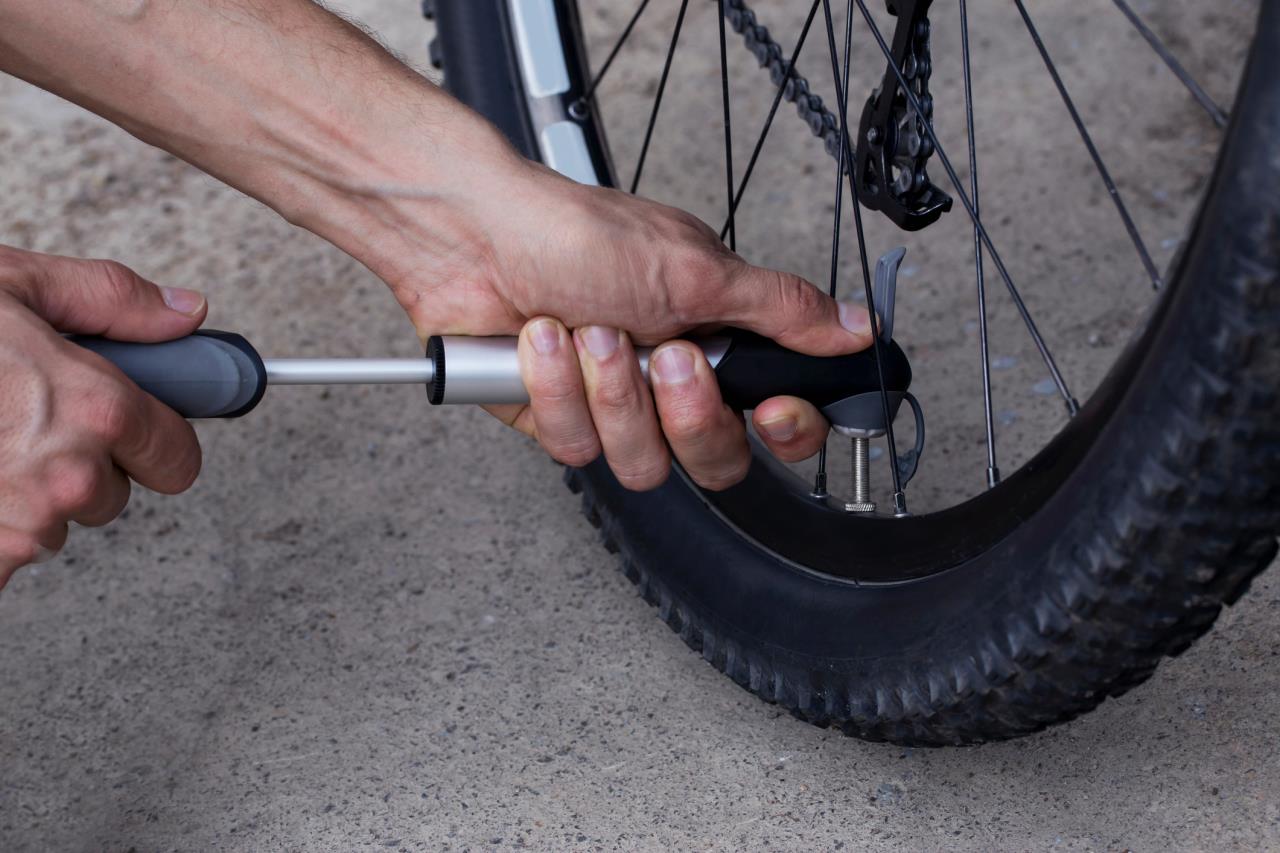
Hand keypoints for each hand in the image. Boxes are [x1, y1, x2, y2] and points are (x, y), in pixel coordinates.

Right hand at [0, 246, 206, 588]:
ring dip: (23, 497)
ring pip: (52, 526)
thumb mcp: (13, 284)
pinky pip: (3, 560)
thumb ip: (112, 300)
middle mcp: (66, 475)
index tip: (127, 429)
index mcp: (95, 407)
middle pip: (111, 496)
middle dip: (77, 464)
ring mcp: (17, 527)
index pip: (178, 461)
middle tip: (17, 421)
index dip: (152, 441)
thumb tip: (188, 314)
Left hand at [385, 162, 873, 490]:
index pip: (776, 421)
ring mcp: (611, 407)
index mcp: (716, 342)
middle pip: (712, 458)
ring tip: (588, 329)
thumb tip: (855, 326)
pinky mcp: (556, 422)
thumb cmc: (574, 234)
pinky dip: (555, 388)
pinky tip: (541, 340)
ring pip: (640, 462)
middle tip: (666, 356)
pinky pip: (574, 446)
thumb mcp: (696, 268)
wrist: (471, 236)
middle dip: (685, 411)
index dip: (783, 431)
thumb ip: (781, 309)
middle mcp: (668, 382)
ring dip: (612, 391)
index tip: (772, 410)